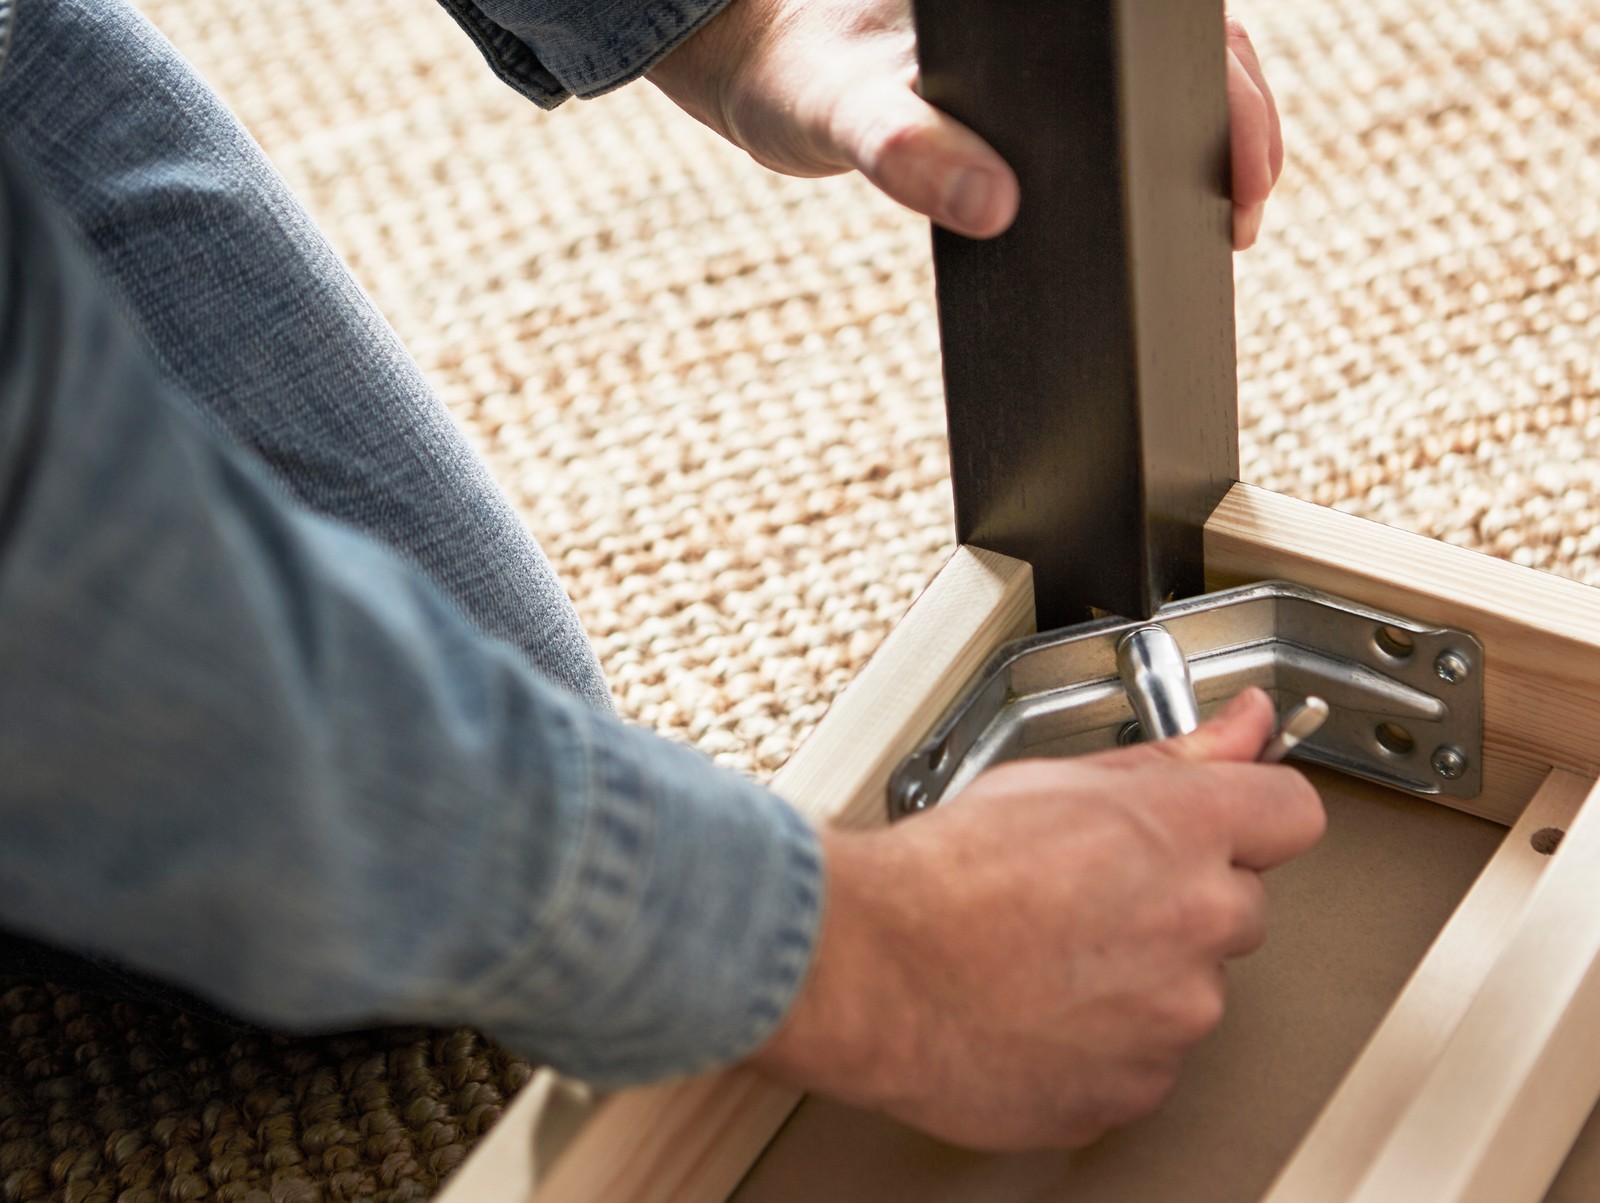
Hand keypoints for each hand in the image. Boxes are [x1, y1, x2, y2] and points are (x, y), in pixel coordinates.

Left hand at [649, 0, 1282, 246]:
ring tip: (1211, 229)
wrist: (751, 54)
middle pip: (1186, 56)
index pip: (1171, 31)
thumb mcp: (833, 112)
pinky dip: (1138, 158)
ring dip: (1190, 149)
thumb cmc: (790, 69)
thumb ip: (903, 153)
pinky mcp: (1030, 76)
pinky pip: (1109, 110)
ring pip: (1156, 84)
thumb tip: (996, 205)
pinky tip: (1143, 217)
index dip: (1227, 100)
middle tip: (1235, 228)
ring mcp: (1049, 38)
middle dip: (1228, 135)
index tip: (1245, 181)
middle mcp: (1058, 3)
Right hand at [746, 688, 1323, 1150]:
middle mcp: (1197, 925)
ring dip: (1141, 975)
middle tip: (1090, 894)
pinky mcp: (1137, 1089)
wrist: (872, 971)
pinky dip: (1105, 1042)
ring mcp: (1173, 1017)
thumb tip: (1244, 725)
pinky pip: (1147, 1059)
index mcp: (1183, 832)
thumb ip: (1172, 756)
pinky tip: (1039, 1007)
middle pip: (1236, 906)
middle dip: (1180, 899)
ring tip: (1046, 955)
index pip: (1290, 812)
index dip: (1251, 815)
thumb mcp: (1054, 782)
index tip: (1224, 824)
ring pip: (1190, 989)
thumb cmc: (940, 876)